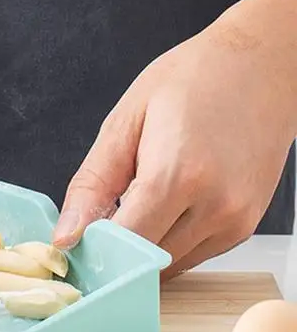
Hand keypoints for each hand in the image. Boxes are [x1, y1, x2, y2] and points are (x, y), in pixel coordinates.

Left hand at [52, 0, 296, 278]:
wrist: (263, 65)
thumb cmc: (196, 79)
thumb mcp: (125, 122)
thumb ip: (92, 185)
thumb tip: (67, 234)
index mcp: (177, 176)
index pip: (123, 246)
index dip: (92, 247)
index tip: (75, 237)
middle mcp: (214, 207)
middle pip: (145, 262)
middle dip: (114, 249)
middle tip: (100, 216)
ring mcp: (235, 221)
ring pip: (168, 266)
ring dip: (142, 246)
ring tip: (137, 199)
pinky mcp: (244, 227)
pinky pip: (191, 254)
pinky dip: (167, 241)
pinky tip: (164, 204)